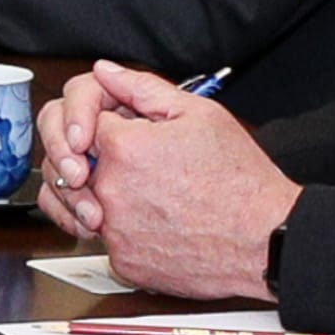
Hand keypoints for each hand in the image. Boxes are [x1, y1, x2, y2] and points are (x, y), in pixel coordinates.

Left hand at [32, 61, 295, 300]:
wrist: (264, 240)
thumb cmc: (240, 180)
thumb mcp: (199, 114)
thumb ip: (142, 88)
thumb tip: (104, 72)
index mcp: (123, 147)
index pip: (81, 119)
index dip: (101, 118)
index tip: (123, 127)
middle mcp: (110, 190)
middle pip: (71, 162)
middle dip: (89, 154)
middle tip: (127, 160)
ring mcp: (113, 231)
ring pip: (78, 205)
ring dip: (95, 193)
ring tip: (136, 190)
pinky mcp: (122, 262)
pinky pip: (103, 240)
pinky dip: (120, 229)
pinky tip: (152, 221)